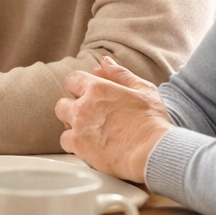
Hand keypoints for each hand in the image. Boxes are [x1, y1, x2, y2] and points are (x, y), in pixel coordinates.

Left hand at [54, 55, 170, 182]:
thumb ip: (120, 74)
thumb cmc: (151, 121)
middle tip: (90, 115)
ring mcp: (78, 126)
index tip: (87, 95)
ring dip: (72, 125)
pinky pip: (65, 141)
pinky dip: (74, 143)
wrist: (152, 152)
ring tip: (90, 131)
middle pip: (63, 103)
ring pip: (63, 122)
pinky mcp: (78, 146)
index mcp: (97, 88)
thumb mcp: (142, 89)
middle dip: (73, 107)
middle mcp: (83, 106)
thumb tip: (105, 62)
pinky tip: (89, 145)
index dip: (79, 87)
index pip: (72, 80)